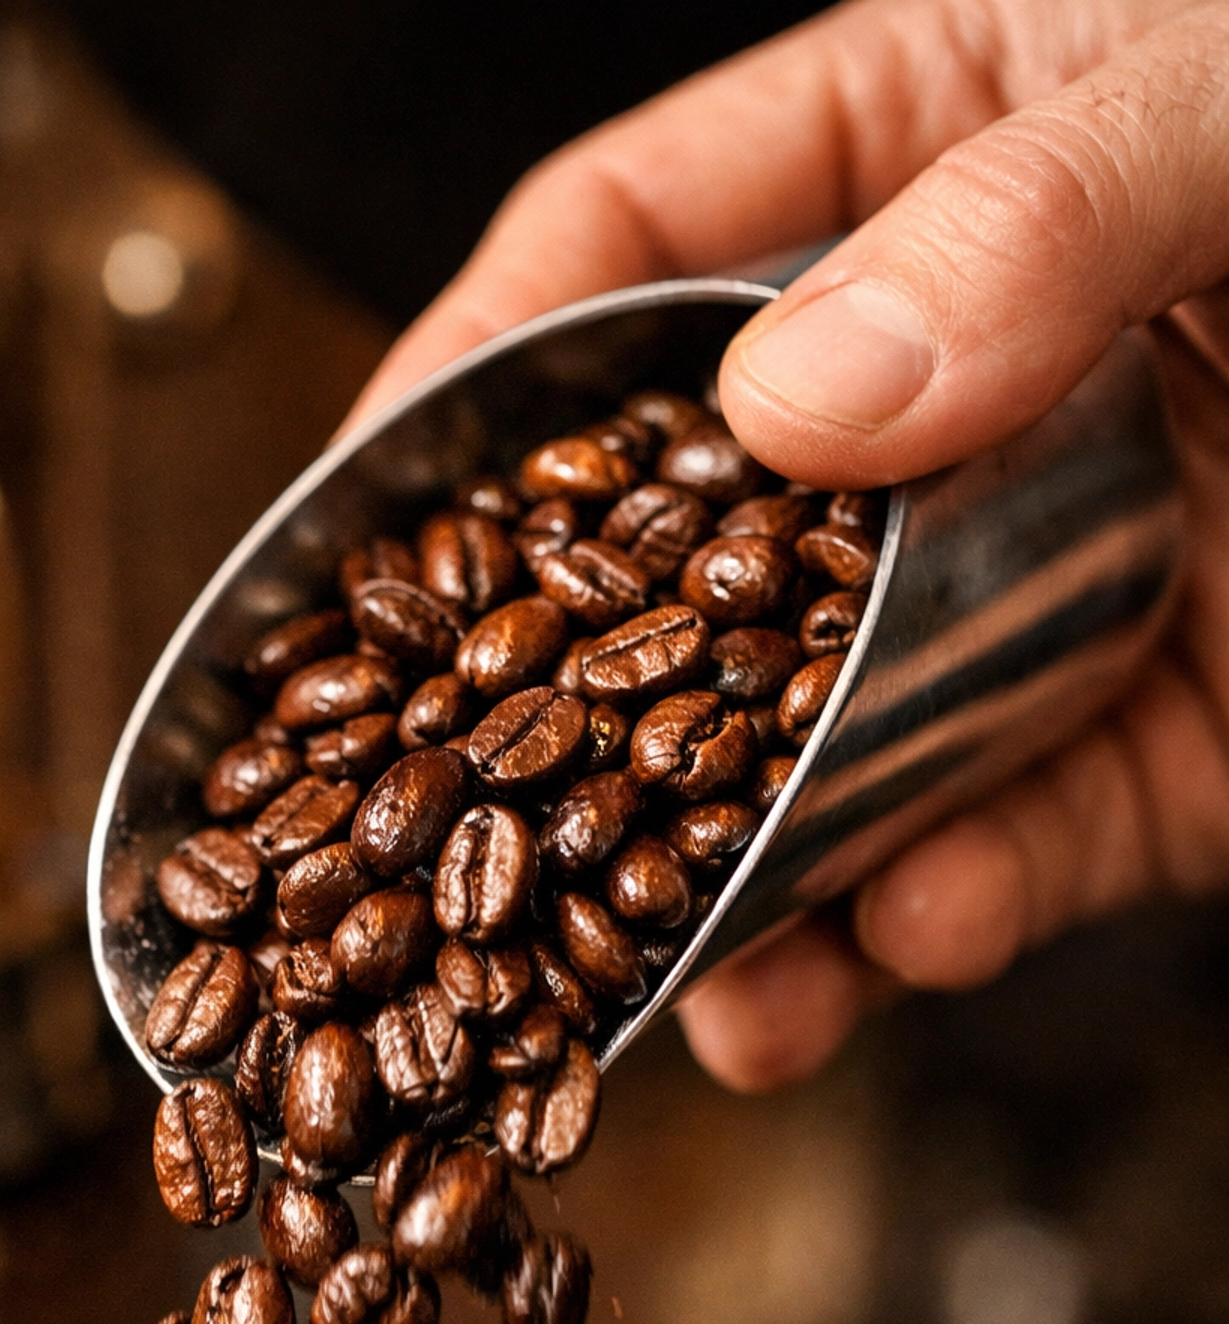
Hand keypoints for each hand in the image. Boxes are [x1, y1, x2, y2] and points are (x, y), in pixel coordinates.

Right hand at [346, 0, 1228, 1091]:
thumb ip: (1036, 216)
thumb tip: (801, 403)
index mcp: (921, 153)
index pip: (620, 265)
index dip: (465, 403)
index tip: (354, 552)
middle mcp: (958, 383)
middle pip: (701, 564)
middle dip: (592, 720)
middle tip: (491, 848)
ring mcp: (1050, 571)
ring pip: (841, 745)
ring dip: (765, 880)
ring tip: (705, 989)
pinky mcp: (1162, 728)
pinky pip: (1027, 833)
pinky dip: (966, 903)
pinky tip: (919, 932)